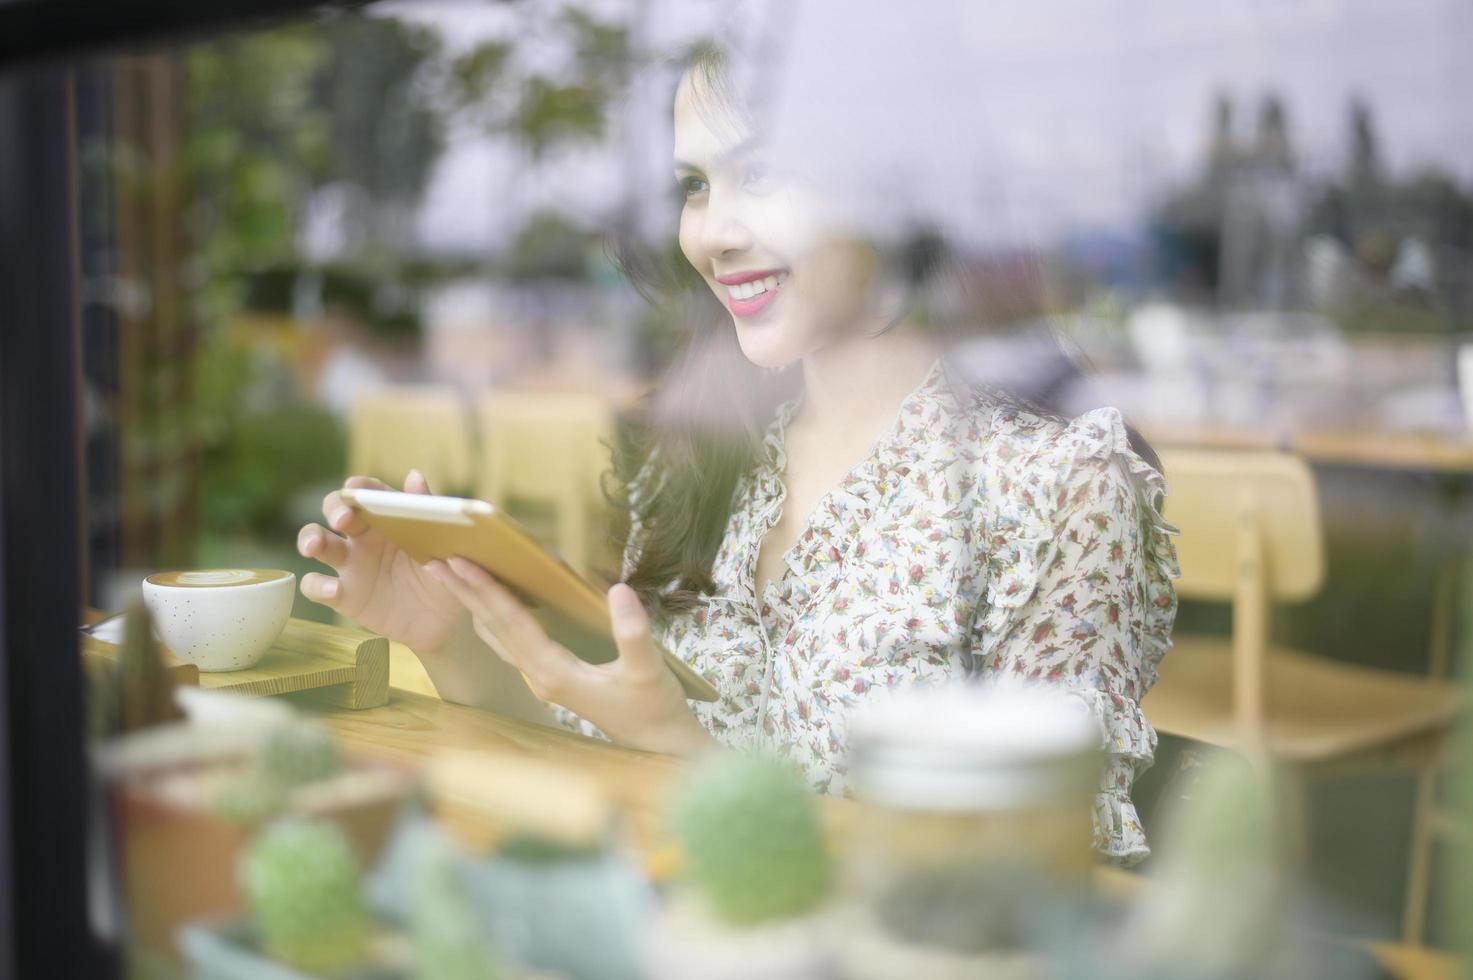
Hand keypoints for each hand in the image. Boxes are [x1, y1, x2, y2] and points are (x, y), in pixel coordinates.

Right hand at [296, 470, 469, 652]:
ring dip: (309, 539)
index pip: (366, 492)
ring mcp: (350, 564)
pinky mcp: (343, 594)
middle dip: (333, 508)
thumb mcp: (443, 544)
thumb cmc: (446, 572)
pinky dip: (317, 585)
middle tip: (342, 519)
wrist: (447, 620)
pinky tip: (334, 590)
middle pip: (334, 509)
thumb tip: (414, 476)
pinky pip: (316, 585)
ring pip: (316, 541)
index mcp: (387, 517)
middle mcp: (363, 535)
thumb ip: (428, 511)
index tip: (356, 487)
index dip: (358, 487)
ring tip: (314, 547)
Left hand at [427, 557, 715, 756]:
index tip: (459, 563)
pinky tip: (488, 605)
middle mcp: (540, 676)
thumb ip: (633, 632)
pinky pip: (512, 642)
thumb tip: (617, 590)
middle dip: (465, 593)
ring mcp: (543, 678)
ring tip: (450, 577)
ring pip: (499, 635)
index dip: (486, 590)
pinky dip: (494, 618)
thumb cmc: (655, 707)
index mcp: (556, 672)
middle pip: (495, 627)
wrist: (658, 744)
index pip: (513, 623)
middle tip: (434, 559)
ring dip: (474, 605)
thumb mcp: (649, 670)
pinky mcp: (551, 677)